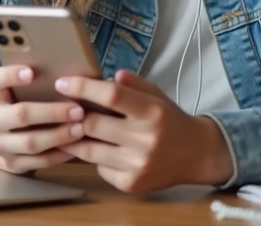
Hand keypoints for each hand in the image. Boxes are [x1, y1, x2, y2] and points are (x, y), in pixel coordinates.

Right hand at [0, 65, 84, 174]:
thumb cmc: (16, 105)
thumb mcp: (15, 91)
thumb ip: (34, 82)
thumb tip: (71, 73)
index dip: (11, 75)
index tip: (32, 72)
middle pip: (21, 114)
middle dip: (52, 112)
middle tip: (78, 109)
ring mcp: (0, 145)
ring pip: (31, 142)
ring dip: (59, 136)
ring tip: (80, 129)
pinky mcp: (11, 164)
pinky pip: (39, 161)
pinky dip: (60, 154)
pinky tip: (76, 146)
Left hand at [55, 69, 232, 192]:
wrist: (197, 155)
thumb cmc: (171, 120)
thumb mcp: (157, 96)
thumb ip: (133, 84)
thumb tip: (109, 76)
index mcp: (152, 112)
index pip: (112, 96)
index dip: (83, 88)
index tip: (63, 83)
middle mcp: (145, 139)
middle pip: (93, 124)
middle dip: (73, 115)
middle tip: (65, 108)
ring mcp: (137, 165)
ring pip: (89, 149)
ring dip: (76, 137)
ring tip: (72, 127)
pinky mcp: (131, 184)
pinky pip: (99, 168)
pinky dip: (96, 158)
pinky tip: (102, 149)